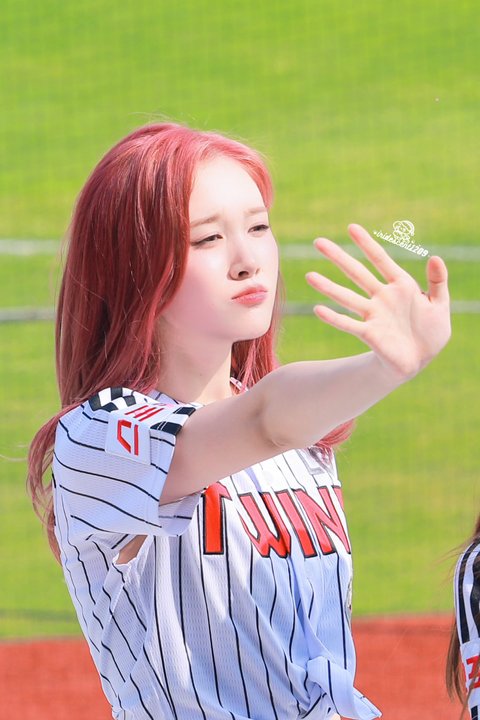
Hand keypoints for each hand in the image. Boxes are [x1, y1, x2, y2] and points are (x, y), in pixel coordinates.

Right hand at [305, 224, 450, 380]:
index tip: (351, 227)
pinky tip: (318, 309)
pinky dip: (334, 318)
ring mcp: (373, 315)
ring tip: (309, 276)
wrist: (421, 359)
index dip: (366, 244)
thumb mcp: (440, 304)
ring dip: (328, 287)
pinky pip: (349, 324)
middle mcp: (382, 297)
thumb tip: (435, 257)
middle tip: (318, 242)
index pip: (380, 260)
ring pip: (347, 297)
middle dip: (338, 257)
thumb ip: (438, 281)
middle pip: (357, 273)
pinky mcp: (369, 334)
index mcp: (400, 286)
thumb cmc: (431, 332)